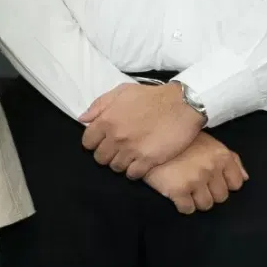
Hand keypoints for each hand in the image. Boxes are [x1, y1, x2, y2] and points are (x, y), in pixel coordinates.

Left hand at [80, 81, 204, 175]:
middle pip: (100, 158)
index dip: (94, 143)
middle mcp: (116, 137)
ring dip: (121, 163)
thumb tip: (83, 119)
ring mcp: (131, 150)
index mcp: (106, 120)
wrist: (183, 103)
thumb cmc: (152, 96)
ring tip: (130, 157)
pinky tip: (140, 164)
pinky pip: (132, 174)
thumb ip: (99, 105)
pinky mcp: (148, 160)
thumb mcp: (122, 91)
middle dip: (107, 155)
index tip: (103, 142)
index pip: (87, 142)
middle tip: (118, 150)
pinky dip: (134, 171)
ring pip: (115, 167)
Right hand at [142, 132, 248, 213]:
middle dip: (209, 193)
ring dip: (196, 201)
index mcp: (221, 155)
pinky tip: (176, 195)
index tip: (212, 181)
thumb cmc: (180, 142)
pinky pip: (187, 209)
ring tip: (185, 189)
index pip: (236, 184)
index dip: (224, 184)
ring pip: (206, 205)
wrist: (148, 140)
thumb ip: (230, 159)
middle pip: (221, 197)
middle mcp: (211, 168)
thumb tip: (245, 178)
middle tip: (196, 185)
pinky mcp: (178, 190)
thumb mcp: (208, 143)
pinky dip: (182, 206)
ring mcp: (195, 180)